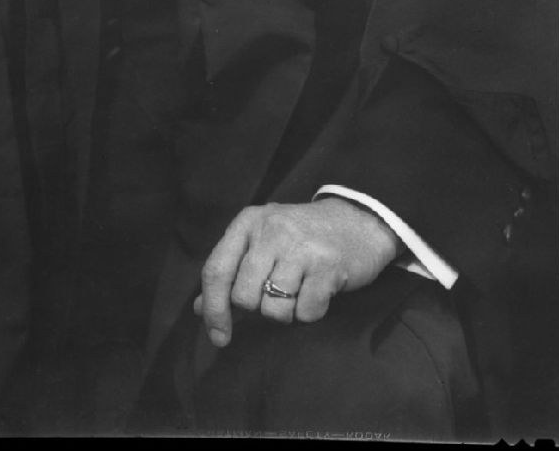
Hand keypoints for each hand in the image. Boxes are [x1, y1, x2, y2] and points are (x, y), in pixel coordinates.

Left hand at [194, 198, 401, 345]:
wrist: (358, 221)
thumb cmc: (302, 237)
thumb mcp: (262, 242)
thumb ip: (230, 272)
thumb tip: (200, 310)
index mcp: (248, 222)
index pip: (216, 270)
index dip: (213, 308)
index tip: (218, 337)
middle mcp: (270, 230)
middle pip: (244, 296)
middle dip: (257, 308)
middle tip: (276, 295)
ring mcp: (300, 247)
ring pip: (273, 309)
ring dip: (285, 313)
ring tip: (298, 292)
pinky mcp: (328, 265)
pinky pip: (305, 313)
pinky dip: (309, 313)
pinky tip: (318, 292)